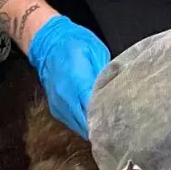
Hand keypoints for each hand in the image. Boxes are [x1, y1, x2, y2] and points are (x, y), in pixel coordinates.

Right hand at [25, 15, 110, 138]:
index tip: (122, 120)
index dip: (110, 118)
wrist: (48, 42)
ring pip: (80, 127)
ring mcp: (58, 105)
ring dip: (93, 128)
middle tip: (119, 127)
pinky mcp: (55, 109)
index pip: (96, 109)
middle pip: (88, 123)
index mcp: (78, 82)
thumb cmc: (74, 43)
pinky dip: (83, 123)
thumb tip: (117, 92)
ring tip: (109, 126)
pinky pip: (72, 123)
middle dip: (103, 127)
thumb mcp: (96, 53)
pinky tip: (94, 120)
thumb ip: (106, 76)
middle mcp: (66, 97)